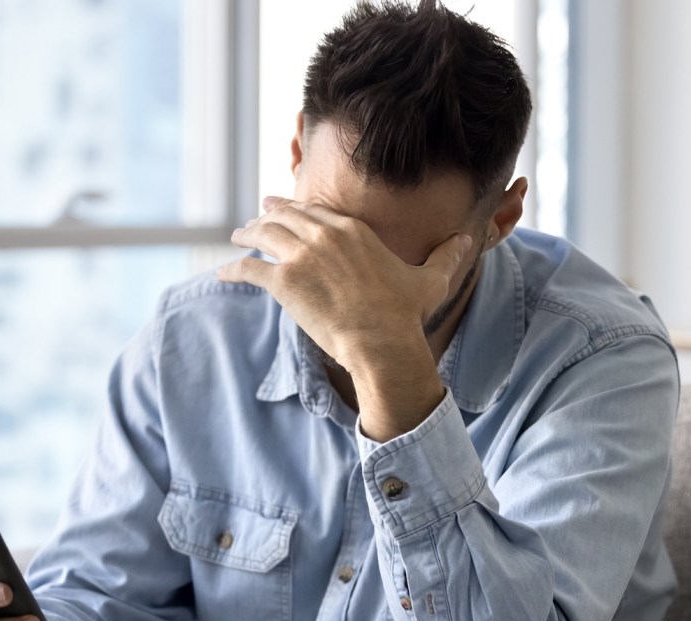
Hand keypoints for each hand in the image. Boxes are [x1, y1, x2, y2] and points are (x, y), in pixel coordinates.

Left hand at [219, 196, 471, 375]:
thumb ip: (445, 256)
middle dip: (267, 215)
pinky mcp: (283, 282)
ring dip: (246, 236)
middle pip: (285, 217)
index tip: (281, 208)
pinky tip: (221, 274)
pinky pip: (248, 269)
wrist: (380, 342)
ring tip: (237, 239)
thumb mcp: (430, 281)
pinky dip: (232, 270)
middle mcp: (324, 235)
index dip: (295, 208)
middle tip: (254, 218)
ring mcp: (301, 256)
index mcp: (353, 230)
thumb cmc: (404, 316)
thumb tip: (468, 240)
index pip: (315, 211)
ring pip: (262, 235)